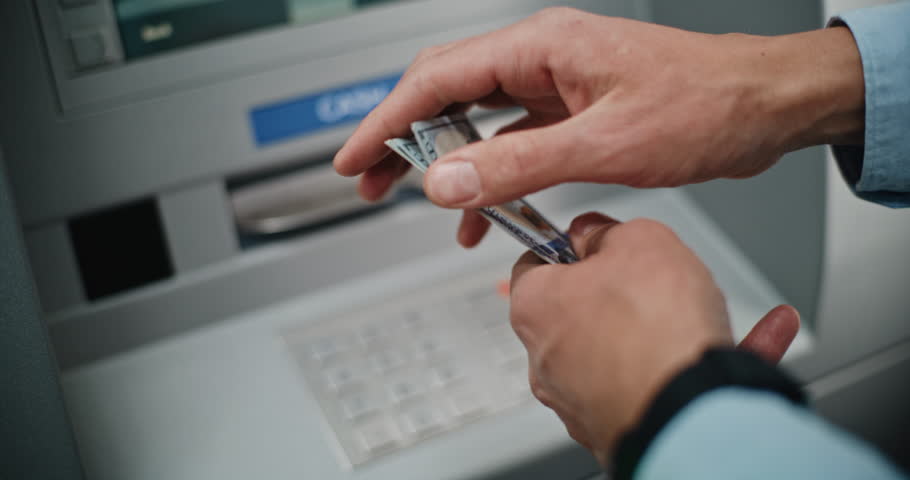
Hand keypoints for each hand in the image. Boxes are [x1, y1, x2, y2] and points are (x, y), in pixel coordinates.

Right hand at [334, 7, 863, 246]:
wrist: (764, 106)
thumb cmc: (706, 104)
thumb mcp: (605, 144)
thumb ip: (519, 165)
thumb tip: (448, 183)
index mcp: (542, 48)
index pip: (438, 79)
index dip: (387, 120)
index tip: (355, 155)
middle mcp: (542, 59)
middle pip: (446, 94)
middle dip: (404, 139)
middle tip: (369, 179)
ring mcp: (556, 86)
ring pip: (477, 121)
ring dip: (443, 161)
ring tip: (411, 199)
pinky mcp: (573, 113)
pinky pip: (513, 142)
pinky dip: (490, 175)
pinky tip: (480, 212)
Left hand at [508, 212, 798, 464]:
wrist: (687, 413)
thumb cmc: (654, 329)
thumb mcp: (638, 240)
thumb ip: (608, 230)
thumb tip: (592, 232)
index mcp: (535, 307)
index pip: (534, 263)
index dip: (568, 245)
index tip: (595, 239)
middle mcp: (549, 359)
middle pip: (583, 309)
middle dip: (624, 289)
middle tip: (657, 273)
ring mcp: (583, 398)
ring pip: (632, 349)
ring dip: (674, 325)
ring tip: (715, 305)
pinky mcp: (624, 424)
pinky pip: (665, 384)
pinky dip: (704, 361)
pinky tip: (760, 334)